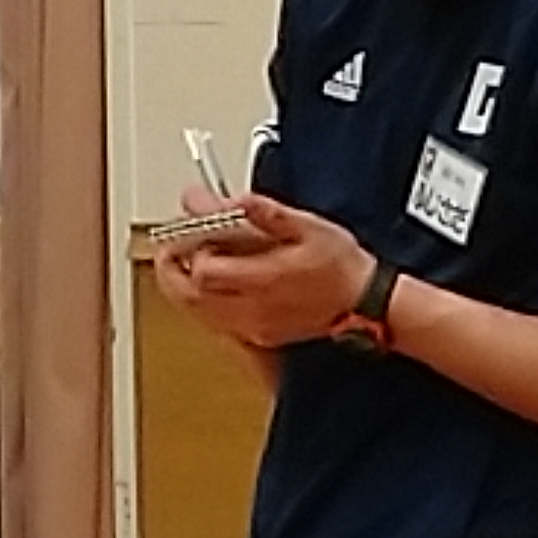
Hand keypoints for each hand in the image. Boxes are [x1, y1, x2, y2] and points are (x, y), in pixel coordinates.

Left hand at [150, 194, 373, 349]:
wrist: (365, 303)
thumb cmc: (341, 266)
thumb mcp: (309, 226)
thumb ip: (268, 214)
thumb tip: (237, 201)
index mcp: (263, 281)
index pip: (203, 271)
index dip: (191, 248)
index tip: (195, 228)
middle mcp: (252, 309)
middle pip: (188, 298)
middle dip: (172, 270)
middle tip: (172, 247)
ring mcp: (252, 327)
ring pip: (197, 313)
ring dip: (184, 287)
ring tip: (190, 261)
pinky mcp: (258, 336)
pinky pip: (215, 322)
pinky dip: (203, 302)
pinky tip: (215, 283)